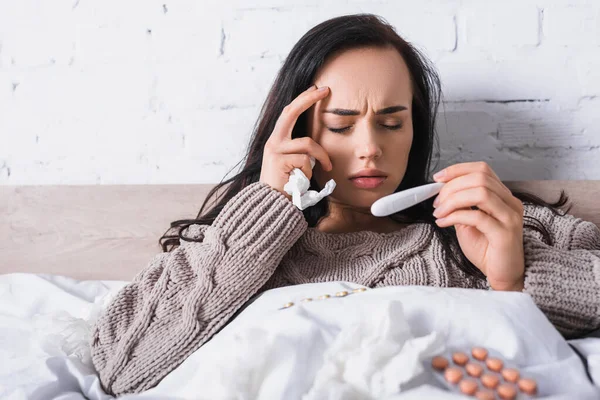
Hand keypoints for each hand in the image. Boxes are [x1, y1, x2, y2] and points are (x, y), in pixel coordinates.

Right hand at [260, 85, 332, 198]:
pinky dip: (309, 172)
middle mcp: (273, 141)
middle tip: (325, 90)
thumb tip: (316, 142)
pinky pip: (305, 162)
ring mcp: (275, 150)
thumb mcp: (293, 164)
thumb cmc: (286, 187)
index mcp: (277, 140)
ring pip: (308, 145)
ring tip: (326, 168)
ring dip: (321, 158)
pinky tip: (302, 181)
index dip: (303, 99)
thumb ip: (300, 151)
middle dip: (309, 99)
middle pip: (291, 112)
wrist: (270, 205)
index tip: (316, 89)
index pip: (289, 113)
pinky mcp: (279, 161)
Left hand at [432, 162, 524, 290]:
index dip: (458, 170)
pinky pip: (477, 217)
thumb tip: (442, 191)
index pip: (482, 170)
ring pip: (480, 193)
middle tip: (436, 202)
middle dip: (452, 187)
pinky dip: (455, 216)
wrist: (502, 275)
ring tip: (439, 212)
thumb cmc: (487, 249)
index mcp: (503, 196)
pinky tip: (444, 223)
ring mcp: (510, 217)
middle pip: (480, 178)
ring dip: (453, 200)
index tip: (437, 178)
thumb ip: (460, 205)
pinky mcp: (505, 233)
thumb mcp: (468, 222)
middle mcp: (510, 202)